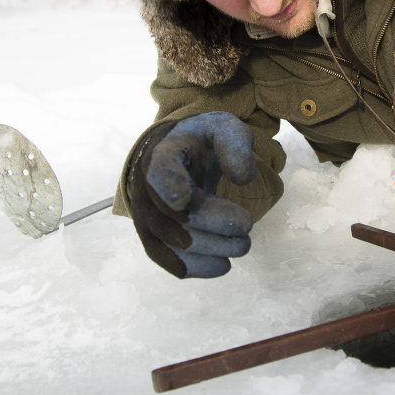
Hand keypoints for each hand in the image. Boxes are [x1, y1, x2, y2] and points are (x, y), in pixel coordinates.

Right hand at [128, 112, 257, 277]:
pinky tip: (223, 266)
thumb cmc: (200, 141)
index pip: (160, 171)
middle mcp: (147, 187)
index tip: (185, 198)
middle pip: (172, 216)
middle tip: (247, 225)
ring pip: (169, 242)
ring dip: (208, 250)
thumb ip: (235, 144)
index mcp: (163, 154)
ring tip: (242, 246)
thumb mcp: (223, 126)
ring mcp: (147, 214)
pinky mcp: (153, 235)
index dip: (169, 186)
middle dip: (212, 224)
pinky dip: (194, 267)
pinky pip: (166, 258)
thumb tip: (242, 177)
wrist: (174, 153)